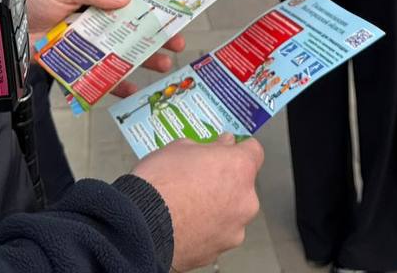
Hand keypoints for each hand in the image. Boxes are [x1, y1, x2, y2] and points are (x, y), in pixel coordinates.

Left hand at [25, 0, 182, 96]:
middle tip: (176, 46)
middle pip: (130, 35)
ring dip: (142, 62)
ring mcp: (86, 48)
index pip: (128, 8)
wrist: (7, 22)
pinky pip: (97, 77)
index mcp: (94, 4)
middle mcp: (94, 27)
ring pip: (119, 56)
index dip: (150, 13)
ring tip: (162, 67)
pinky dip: (114, 84)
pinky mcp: (74, 65)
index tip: (171, 18)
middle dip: (154, 40)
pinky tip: (131, 89)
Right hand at [132, 134, 263, 270]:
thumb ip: (209, 146)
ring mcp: (234, 229)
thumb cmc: (160, 181)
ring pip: (231, 212)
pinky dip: (206, 228)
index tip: (226, 150)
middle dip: (225, 181)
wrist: (141, 225)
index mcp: (239, 168)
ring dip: (217, 207)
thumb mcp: (180, 148)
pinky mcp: (218, 251)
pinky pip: (217, 233)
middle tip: (198, 179)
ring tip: (187, 205)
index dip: (238, 149)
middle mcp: (245, 200)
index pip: (254, 151)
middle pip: (242, 185)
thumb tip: (221, 145)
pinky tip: (184, 223)